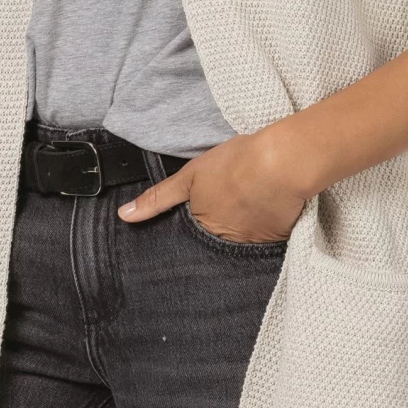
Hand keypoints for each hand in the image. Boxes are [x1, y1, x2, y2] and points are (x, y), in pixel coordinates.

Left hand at [116, 125, 309, 244]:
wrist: (283, 162)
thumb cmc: (235, 164)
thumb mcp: (190, 176)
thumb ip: (158, 198)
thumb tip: (124, 216)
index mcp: (203, 229)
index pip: (190, 241)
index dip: (194, 228)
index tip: (201, 215)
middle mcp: (226, 244)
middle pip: (215, 245)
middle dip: (216, 236)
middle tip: (225, 212)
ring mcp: (253, 244)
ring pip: (240, 245)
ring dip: (240, 233)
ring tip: (246, 211)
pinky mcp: (278, 240)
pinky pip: (265, 242)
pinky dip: (263, 231)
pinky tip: (265, 214)